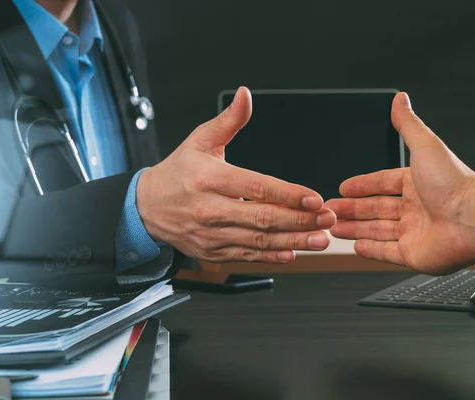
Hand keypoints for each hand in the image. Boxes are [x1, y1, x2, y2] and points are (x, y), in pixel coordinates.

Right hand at [137, 87, 335, 263]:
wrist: (147, 207)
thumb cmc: (178, 172)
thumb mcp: (199, 141)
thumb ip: (228, 121)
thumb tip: (246, 95)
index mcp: (209, 178)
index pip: (255, 187)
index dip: (288, 194)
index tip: (314, 198)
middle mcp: (210, 209)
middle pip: (262, 218)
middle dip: (300, 220)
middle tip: (328, 218)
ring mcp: (211, 234)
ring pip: (258, 240)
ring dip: (293, 242)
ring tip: (321, 239)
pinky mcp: (212, 251)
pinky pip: (246, 256)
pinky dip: (271, 257)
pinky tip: (293, 254)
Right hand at [326, 93, 474, 274]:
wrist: (474, 219)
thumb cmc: (455, 183)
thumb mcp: (425, 145)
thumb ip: (408, 125)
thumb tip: (400, 99)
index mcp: (418, 183)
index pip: (383, 183)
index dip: (362, 185)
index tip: (343, 187)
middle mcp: (417, 208)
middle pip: (376, 208)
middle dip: (351, 208)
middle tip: (331, 208)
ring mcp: (415, 232)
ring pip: (376, 230)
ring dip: (354, 228)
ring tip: (333, 226)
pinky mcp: (414, 254)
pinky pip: (386, 252)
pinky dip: (370, 249)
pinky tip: (354, 246)